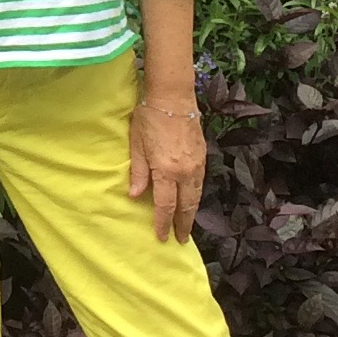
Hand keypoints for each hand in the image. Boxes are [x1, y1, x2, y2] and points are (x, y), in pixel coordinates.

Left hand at [129, 93, 205, 241]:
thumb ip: (138, 172)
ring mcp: (197, 164)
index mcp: (167, 171)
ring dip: (192, 212)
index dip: (163, 224)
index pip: (165, 206)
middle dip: (183, 224)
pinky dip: (196, 195)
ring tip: (187, 224)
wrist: (173, 97)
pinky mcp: (203, 156)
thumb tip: (135, 196)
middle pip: (186, 206)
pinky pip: (200, 182)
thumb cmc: (149, 117)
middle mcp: (185, 172)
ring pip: (197, 195)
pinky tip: (191, 199)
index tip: (162, 238)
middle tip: (181, 239)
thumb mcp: (136, 144)